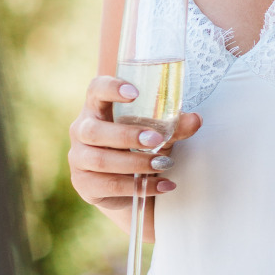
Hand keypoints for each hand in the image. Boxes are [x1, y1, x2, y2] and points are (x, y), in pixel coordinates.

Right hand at [69, 73, 201, 228]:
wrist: (126, 186)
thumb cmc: (138, 148)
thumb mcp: (156, 133)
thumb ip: (174, 126)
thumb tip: (196, 120)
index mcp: (96, 108)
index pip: (95, 90)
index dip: (111, 88)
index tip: (135, 92)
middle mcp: (81, 131)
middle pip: (94, 130)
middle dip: (127, 135)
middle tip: (156, 140)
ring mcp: (79, 159)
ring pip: (101, 160)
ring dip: (135, 162)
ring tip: (164, 165)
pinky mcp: (84, 185)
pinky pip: (109, 185)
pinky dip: (138, 186)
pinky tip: (162, 184)